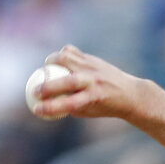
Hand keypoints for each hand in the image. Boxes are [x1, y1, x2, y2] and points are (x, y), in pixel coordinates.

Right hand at [30, 45, 148, 121]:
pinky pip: (71, 51)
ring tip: (45, 70)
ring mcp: (92, 67)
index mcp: (94, 98)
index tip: (36, 110)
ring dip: (50, 62)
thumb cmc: (106, 106)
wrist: (129, 93)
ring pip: (65, 58)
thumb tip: (46, 104)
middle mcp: (93, 81)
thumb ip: (69, 107)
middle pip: (66, 81)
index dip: (49, 107)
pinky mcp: (91, 58)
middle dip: (46, 87)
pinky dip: (61, 54)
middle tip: (34, 92)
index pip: (68, 104)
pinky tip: (58, 61)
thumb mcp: (89, 111)